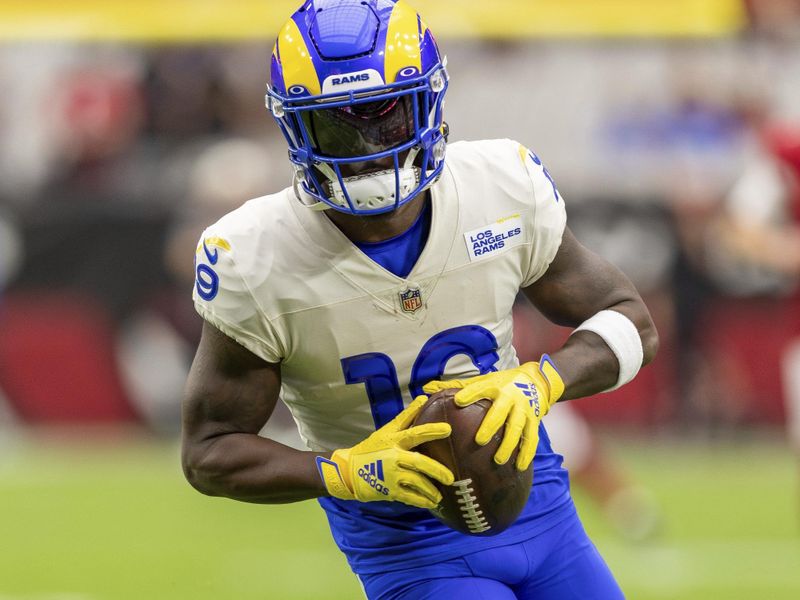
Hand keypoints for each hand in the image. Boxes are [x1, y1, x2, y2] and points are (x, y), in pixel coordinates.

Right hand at [316, 395, 454, 508]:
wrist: (349, 471)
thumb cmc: (371, 449)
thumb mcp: (386, 431)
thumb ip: (406, 417)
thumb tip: (423, 398)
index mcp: (393, 440)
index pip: (414, 433)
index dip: (430, 431)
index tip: (447, 429)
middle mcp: (393, 457)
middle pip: (419, 462)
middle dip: (437, 470)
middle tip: (451, 478)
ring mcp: (391, 475)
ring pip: (416, 482)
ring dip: (431, 490)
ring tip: (440, 496)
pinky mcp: (389, 490)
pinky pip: (409, 497)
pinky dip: (422, 501)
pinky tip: (431, 503)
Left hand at [423, 355, 564, 470]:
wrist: (534, 381)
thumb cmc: (500, 383)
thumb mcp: (481, 380)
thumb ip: (455, 386)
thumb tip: (427, 388)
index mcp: (494, 387)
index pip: (480, 389)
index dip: (470, 394)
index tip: (458, 401)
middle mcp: (510, 398)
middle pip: (500, 412)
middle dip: (491, 426)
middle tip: (479, 441)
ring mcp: (524, 410)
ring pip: (517, 429)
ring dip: (509, 445)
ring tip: (498, 460)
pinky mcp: (534, 421)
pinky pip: (531, 439)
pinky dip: (527, 453)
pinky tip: (520, 467)